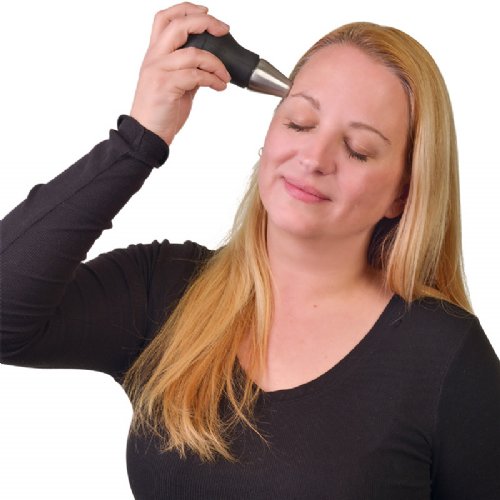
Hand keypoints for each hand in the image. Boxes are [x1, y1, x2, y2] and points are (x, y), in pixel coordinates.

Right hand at [130, 3, 230, 143]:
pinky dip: (213, 79)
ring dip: (216, 63)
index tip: (207, 12)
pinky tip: (219, 86)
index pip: (165, 19)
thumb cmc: (161, 112)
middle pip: (178, 26)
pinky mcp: (166, 86)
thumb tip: (209, 65)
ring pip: (193, 53)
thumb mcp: (174, 85)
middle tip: (224, 30)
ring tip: (225, 75)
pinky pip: (196, 76)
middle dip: (206, 23)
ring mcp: (159, 71)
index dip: (186, 9)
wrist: (148, 135)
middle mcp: (154, 58)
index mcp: (155, 54)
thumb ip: (187, 71)